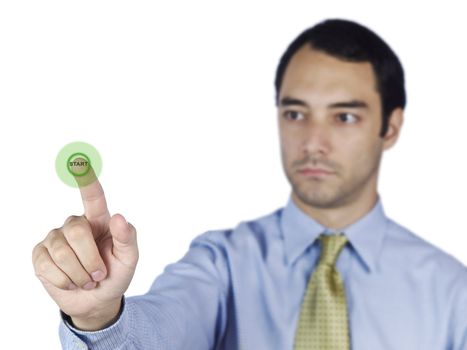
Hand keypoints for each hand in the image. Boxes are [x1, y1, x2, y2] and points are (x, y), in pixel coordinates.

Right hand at [32, 162, 137, 329]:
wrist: (96, 300)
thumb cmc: (115, 274)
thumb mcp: (129, 259)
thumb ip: (128, 238)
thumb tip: (118, 217)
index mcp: (100, 221)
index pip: (93, 197)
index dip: (87, 180)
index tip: (80, 162)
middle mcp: (76, 225)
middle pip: (76, 230)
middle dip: (90, 259)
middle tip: (99, 273)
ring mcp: (55, 239)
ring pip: (62, 252)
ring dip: (80, 274)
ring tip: (88, 279)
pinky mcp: (40, 255)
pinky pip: (48, 266)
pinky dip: (65, 281)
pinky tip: (71, 282)